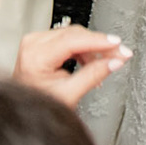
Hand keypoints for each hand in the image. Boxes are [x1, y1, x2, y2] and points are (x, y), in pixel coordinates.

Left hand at [11, 25, 131, 107]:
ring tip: (106, 62)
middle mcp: (33, 43)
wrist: (25, 110)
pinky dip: (83, 50)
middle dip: (99, 44)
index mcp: (36, 56)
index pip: (73, 40)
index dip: (99, 41)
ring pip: (73, 35)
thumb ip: (93, 76)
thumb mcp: (69, 94)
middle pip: (74, 34)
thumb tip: (115, 61)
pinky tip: (92, 62)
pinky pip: (68, 40)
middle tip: (120, 54)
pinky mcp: (41, 43)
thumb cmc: (40, 106)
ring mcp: (35, 42)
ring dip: (92, 48)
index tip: (117, 44)